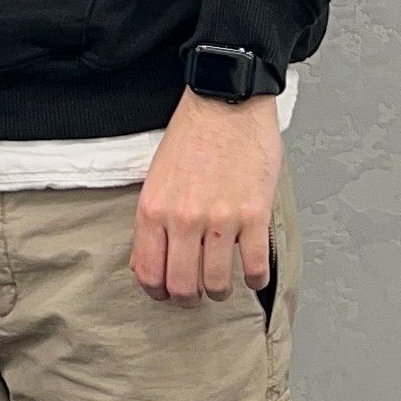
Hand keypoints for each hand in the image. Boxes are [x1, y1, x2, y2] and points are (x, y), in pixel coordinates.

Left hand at [131, 86, 282, 304]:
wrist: (225, 102)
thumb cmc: (191, 137)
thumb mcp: (155, 179)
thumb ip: (151, 222)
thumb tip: (146, 263)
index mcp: (154, 210)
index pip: (148, 273)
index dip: (158, 293)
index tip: (167, 293)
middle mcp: (183, 219)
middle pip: (182, 286)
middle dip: (189, 298)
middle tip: (197, 294)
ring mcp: (219, 219)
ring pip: (217, 283)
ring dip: (221, 291)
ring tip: (224, 285)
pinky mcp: (253, 214)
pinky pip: (254, 266)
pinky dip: (254, 280)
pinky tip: (253, 276)